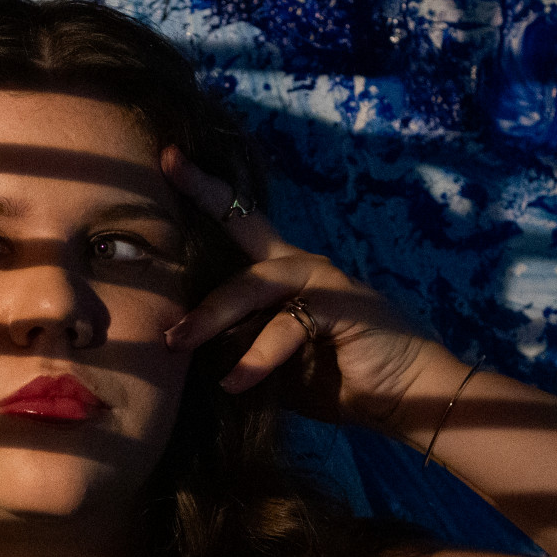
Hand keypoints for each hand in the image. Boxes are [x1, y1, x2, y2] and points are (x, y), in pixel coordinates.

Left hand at [161, 146, 444, 427]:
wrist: (408, 399)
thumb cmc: (337, 381)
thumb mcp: (272, 364)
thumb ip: (237, 345)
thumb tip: (182, 347)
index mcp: (285, 272)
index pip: (239, 222)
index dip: (205, 189)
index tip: (168, 157)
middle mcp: (302, 265)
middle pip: (243, 226)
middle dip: (201, 201)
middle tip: (149, 212)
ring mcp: (325, 280)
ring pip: (254, 284)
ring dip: (211, 315)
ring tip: (176, 342)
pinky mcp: (343, 307)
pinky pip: (287, 326)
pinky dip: (258, 357)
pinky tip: (236, 382)